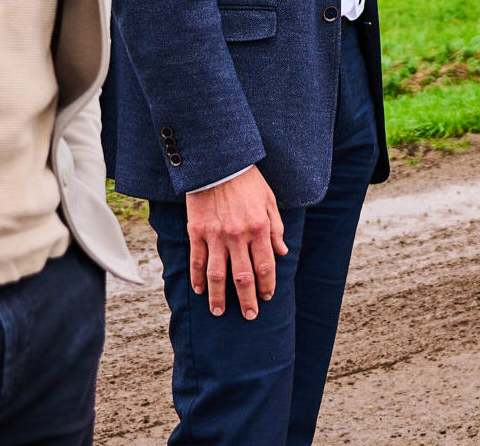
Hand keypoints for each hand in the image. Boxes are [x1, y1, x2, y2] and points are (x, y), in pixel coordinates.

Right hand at [185, 169, 287, 319]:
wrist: (218, 163)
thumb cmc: (247, 180)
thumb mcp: (269, 200)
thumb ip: (276, 227)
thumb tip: (282, 252)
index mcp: (259, 228)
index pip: (265, 265)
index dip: (267, 284)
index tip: (267, 297)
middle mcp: (238, 236)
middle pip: (243, 276)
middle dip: (247, 299)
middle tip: (249, 315)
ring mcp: (215, 236)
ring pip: (218, 275)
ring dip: (219, 297)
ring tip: (218, 312)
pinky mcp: (197, 232)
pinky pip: (197, 261)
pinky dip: (198, 278)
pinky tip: (200, 291)